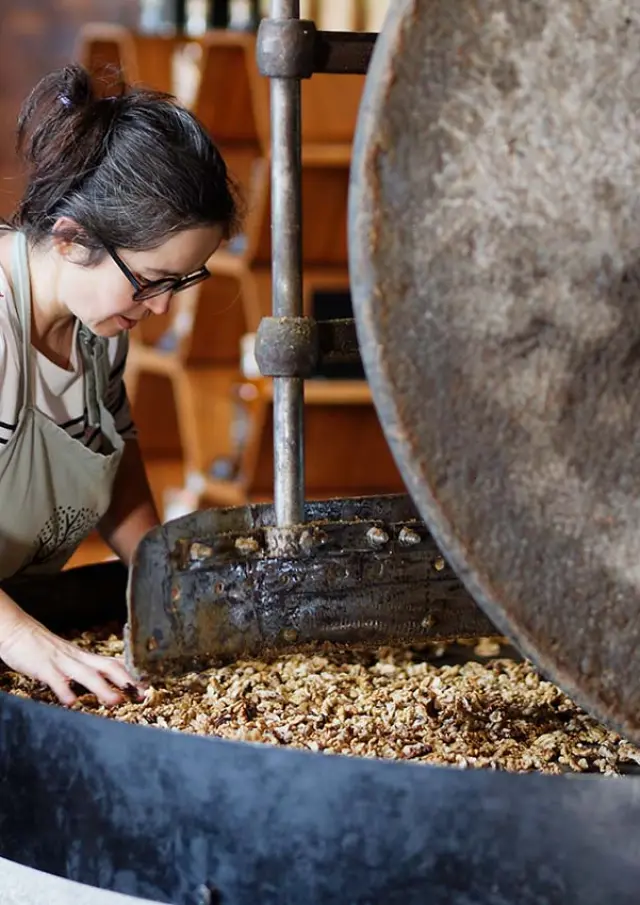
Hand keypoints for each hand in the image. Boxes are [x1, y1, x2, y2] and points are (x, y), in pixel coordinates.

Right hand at [0, 612, 143, 706]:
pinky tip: (71, 702)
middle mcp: (77, 658)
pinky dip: (64, 690)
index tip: (145, 690)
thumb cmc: (42, 648)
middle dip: (125, 681)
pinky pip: (56, 679)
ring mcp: (61, 662)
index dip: (130, 677)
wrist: (17, 631)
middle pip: (107, 667)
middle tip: (139, 696)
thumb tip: (99, 686)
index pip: (113, 664)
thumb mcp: (66, 659)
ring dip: (102, 688)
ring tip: (114, 702)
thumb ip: (81, 672)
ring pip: (86, 674)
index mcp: (83, 657)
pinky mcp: (44, 667)